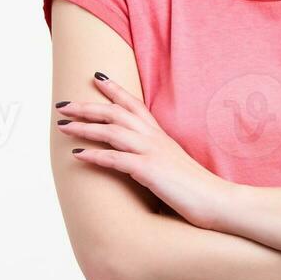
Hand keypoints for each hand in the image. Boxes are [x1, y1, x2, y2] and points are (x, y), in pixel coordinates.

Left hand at [55, 73, 230, 230]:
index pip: (135, 105)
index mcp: (161, 136)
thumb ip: (159, 156)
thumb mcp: (174, 165)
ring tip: (62, 125)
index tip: (96, 77)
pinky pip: (116, 159)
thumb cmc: (197, 189)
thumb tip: (143, 159)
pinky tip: (76, 154)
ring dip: (84, 127)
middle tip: (63, 103)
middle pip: (116, 113)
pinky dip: (94, 155)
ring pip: (112, 132)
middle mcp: (155, 139)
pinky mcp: (150, 171)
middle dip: (88, 107)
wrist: (219, 201)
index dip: (115, 90)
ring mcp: (153, 153)